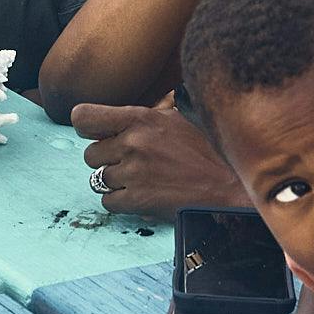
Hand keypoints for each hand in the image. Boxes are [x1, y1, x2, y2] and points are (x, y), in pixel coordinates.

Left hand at [72, 103, 245, 217]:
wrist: (230, 187)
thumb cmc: (210, 151)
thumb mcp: (180, 118)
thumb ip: (151, 113)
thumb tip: (130, 111)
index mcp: (141, 118)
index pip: (83, 117)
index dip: (87, 127)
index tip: (96, 133)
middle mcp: (133, 143)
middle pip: (90, 154)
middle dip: (106, 159)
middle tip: (130, 162)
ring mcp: (134, 173)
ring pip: (98, 180)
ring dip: (115, 182)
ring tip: (141, 179)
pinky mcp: (137, 201)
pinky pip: (108, 202)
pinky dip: (120, 202)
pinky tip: (142, 195)